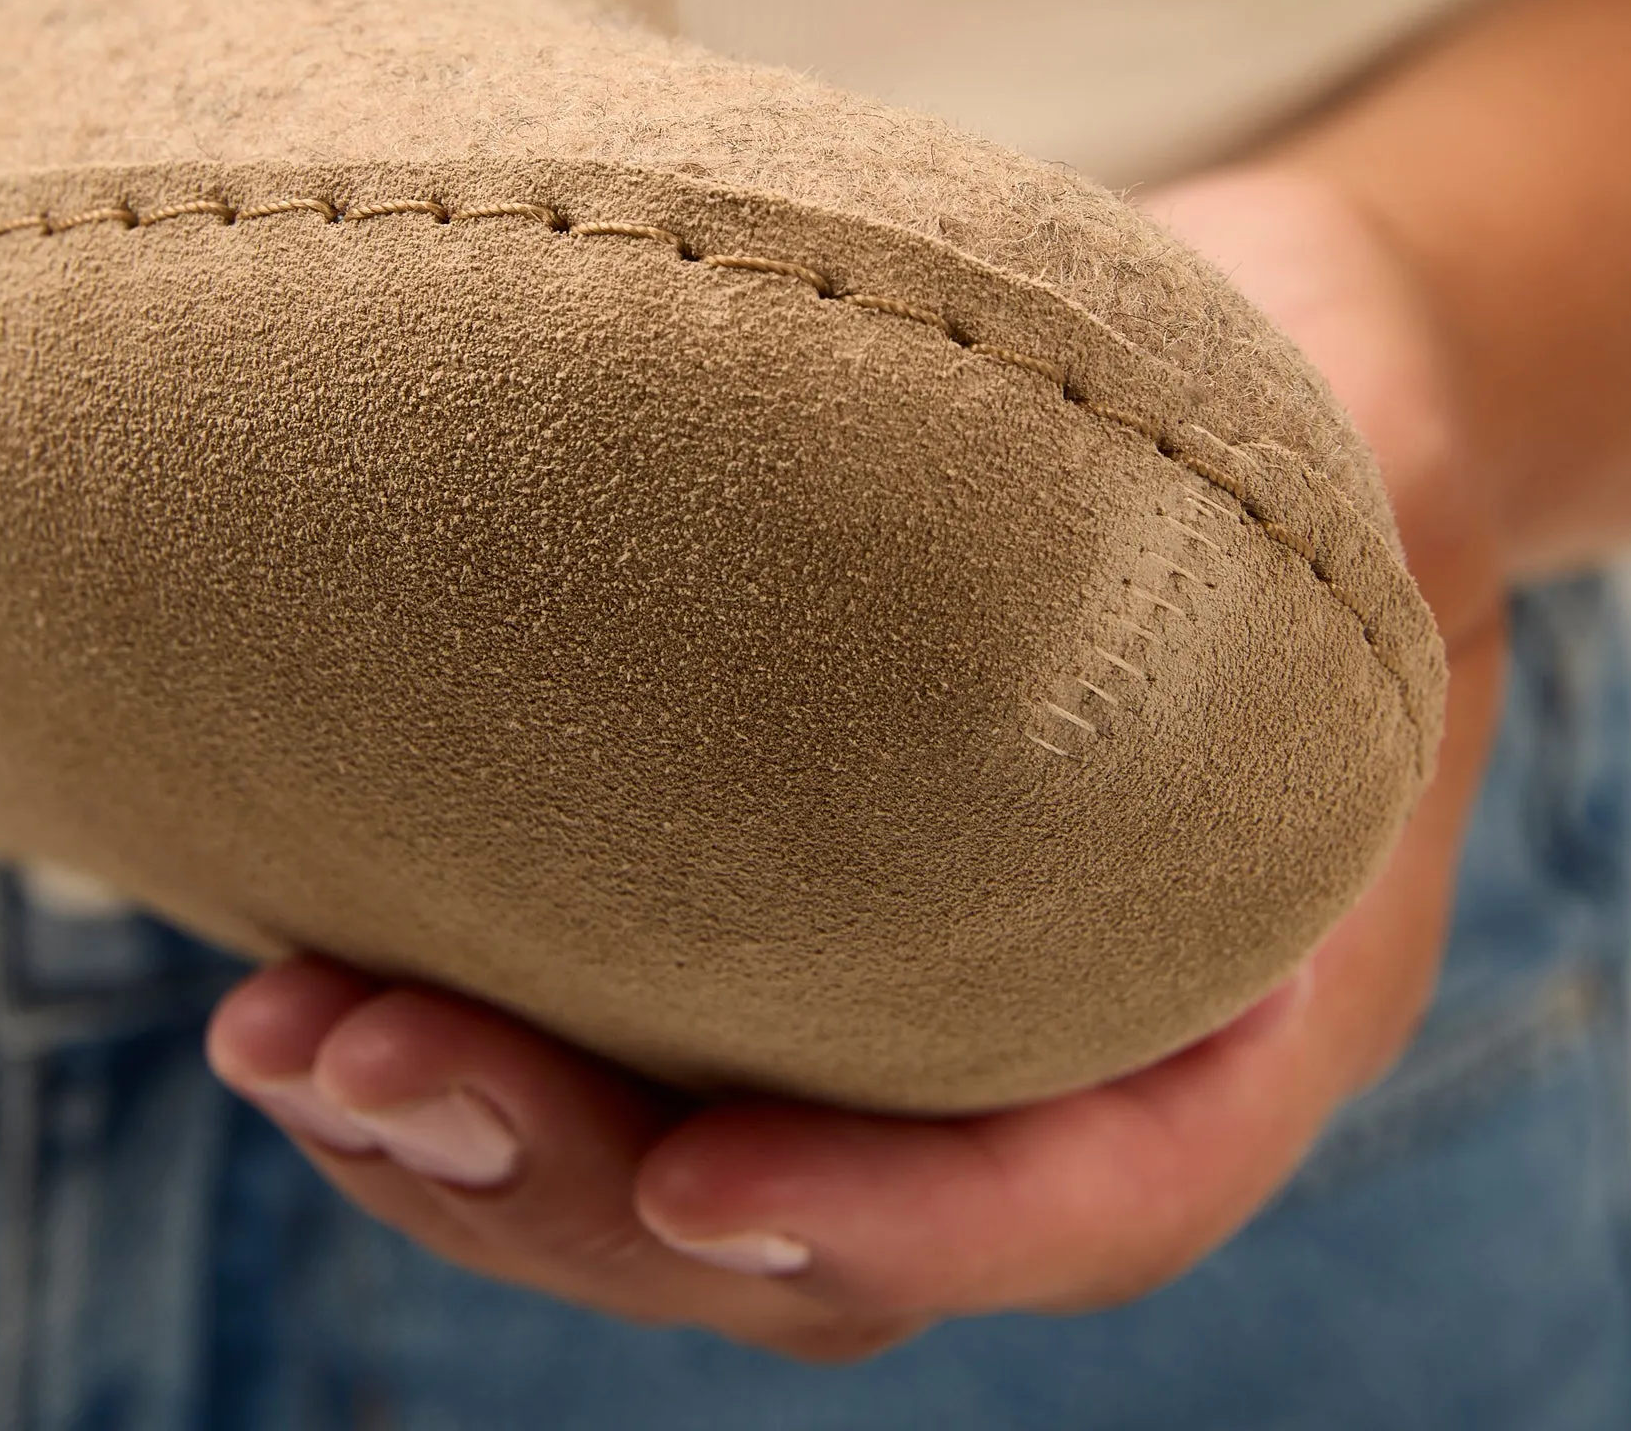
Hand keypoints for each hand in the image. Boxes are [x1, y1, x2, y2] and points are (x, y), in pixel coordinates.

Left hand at [206, 164, 1506, 1358]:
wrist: (1216, 399)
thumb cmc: (1297, 424)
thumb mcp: (1350, 460)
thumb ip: (1324, 502)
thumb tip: (1280, 460)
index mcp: (1237, 997)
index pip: (1086, 1190)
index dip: (891, 1222)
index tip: (696, 1176)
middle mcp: (1046, 1045)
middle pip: (809, 1230)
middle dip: (566, 1184)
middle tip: (356, 1056)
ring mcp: (889, 1002)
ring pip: (665, 1175)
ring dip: (454, 1140)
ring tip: (280, 1033)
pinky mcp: (765, 923)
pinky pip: (606, 1051)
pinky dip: (455, 1039)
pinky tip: (306, 967)